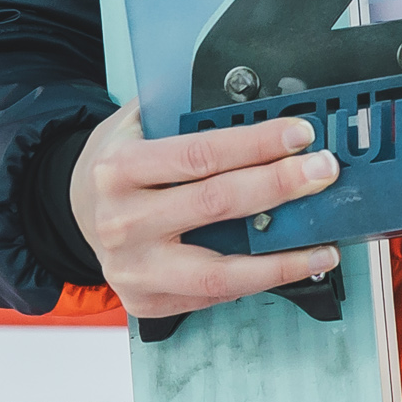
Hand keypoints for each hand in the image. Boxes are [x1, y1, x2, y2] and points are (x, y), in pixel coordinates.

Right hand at [70, 105, 345, 322]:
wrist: (78, 211)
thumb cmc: (120, 165)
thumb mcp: (136, 125)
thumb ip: (184, 111)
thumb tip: (254, 100)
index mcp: (119, 170)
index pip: (200, 155)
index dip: (256, 144)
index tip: (299, 135)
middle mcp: (123, 223)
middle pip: (216, 204)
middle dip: (280, 187)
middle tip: (323, 173)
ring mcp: (134, 269)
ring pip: (219, 271)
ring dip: (281, 260)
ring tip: (323, 245)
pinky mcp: (148, 301)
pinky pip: (214, 296)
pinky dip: (260, 282)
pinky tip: (293, 266)